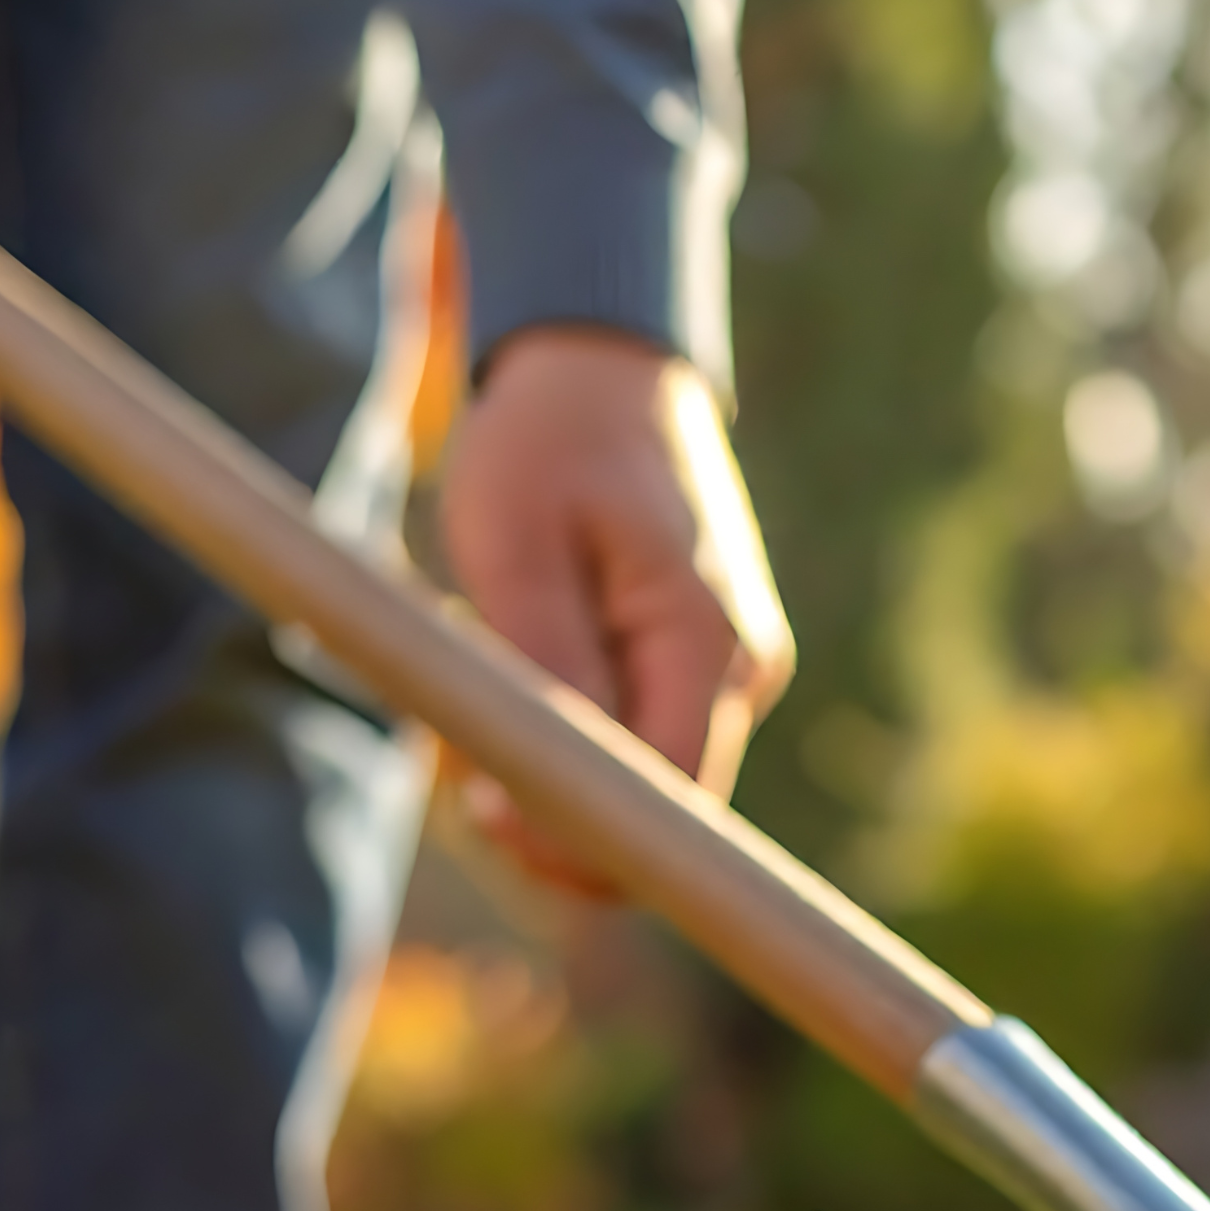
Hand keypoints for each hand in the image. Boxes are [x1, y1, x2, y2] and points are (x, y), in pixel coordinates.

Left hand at [439, 325, 793, 892]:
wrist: (603, 372)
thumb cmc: (548, 442)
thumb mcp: (514, 542)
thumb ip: (545, 666)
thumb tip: (558, 783)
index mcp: (709, 644)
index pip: (671, 805)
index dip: (581, 838)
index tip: (485, 808)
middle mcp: (746, 675)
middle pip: (669, 810)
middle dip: (566, 815)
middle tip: (462, 764)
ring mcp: (736, 676)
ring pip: (655, 783)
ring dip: (568, 776)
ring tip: (489, 703)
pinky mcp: (708, 672)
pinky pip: (649, 743)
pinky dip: (585, 743)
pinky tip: (530, 687)